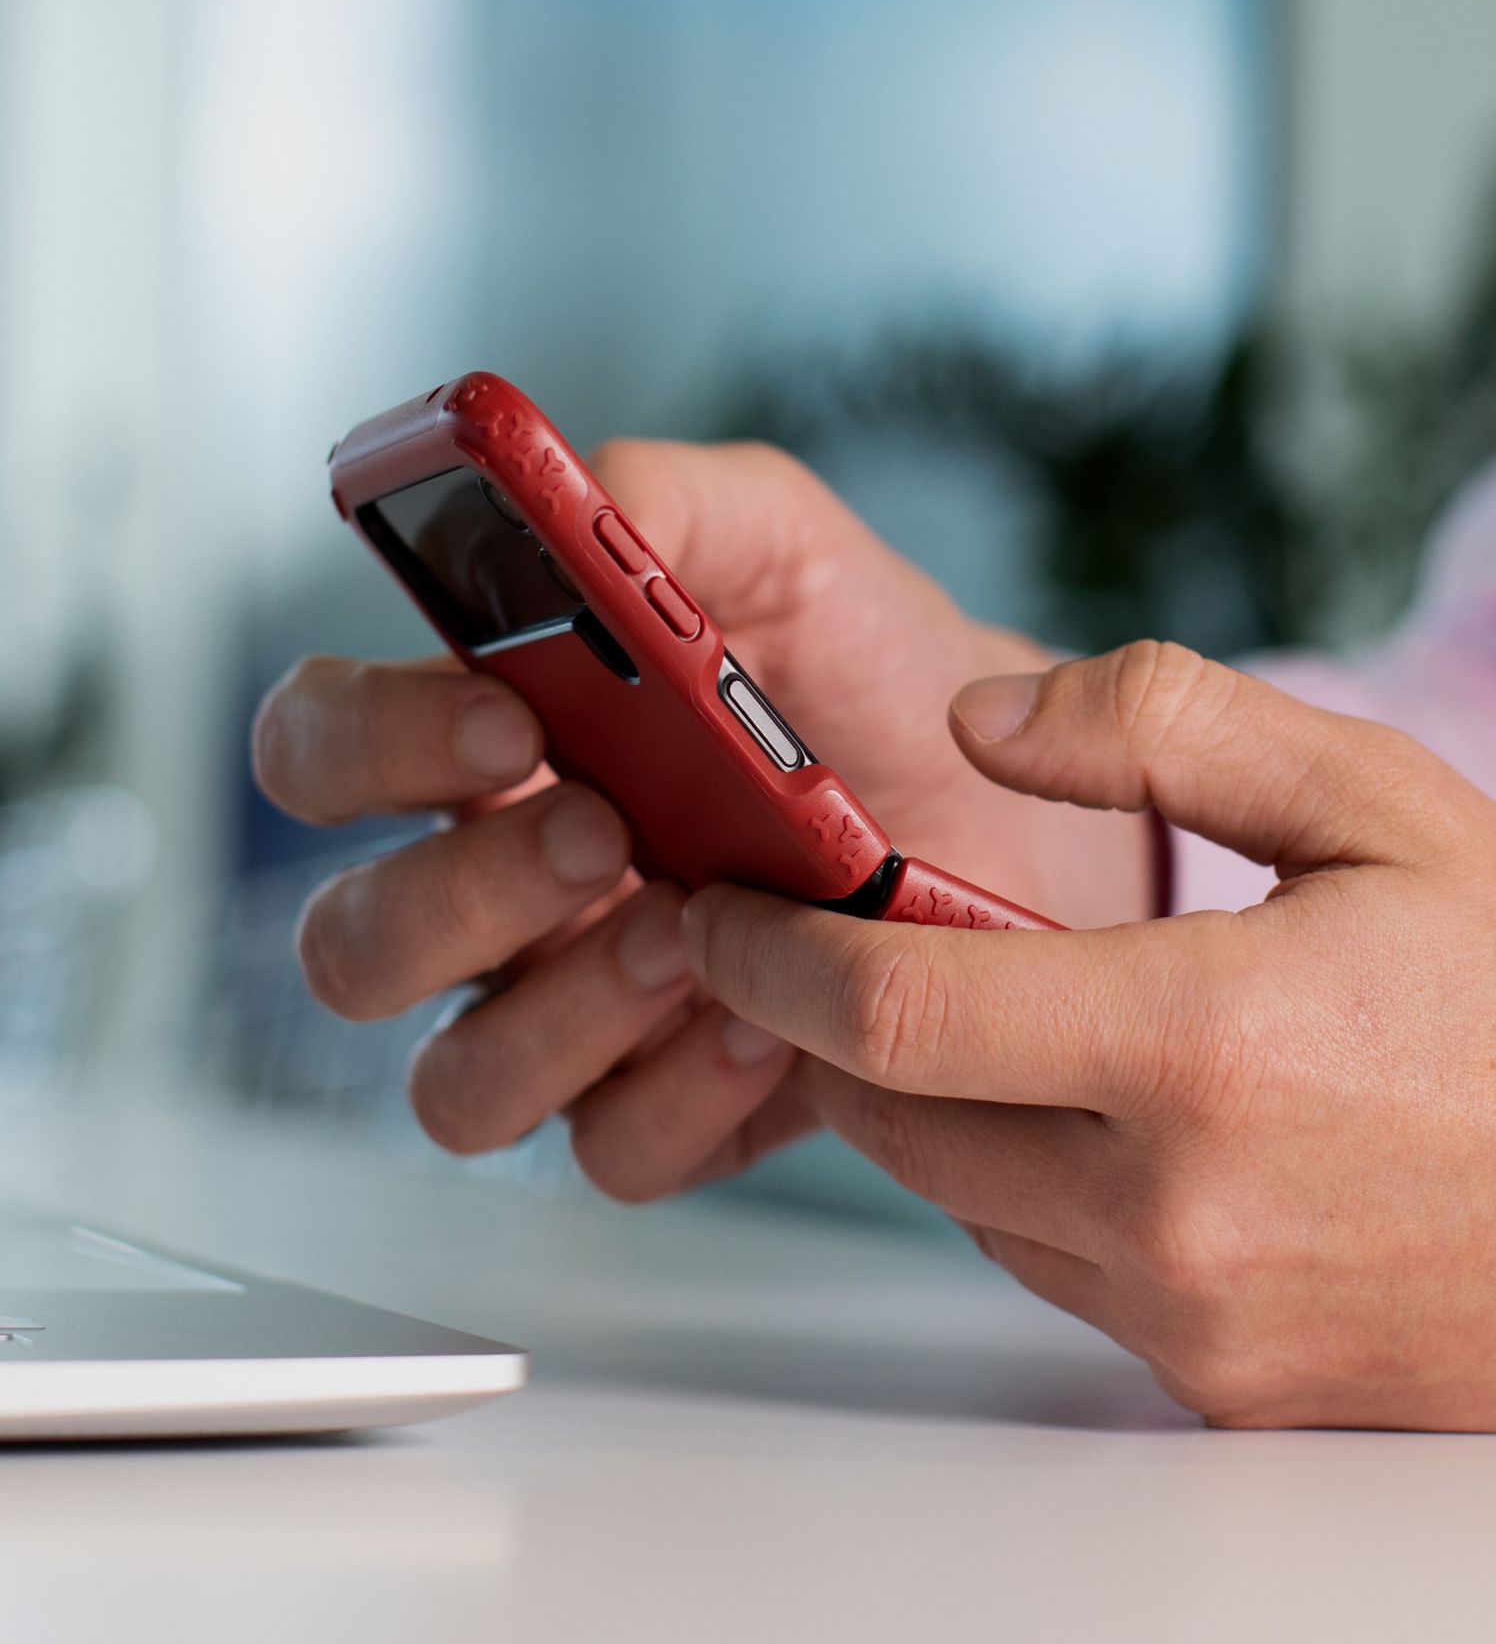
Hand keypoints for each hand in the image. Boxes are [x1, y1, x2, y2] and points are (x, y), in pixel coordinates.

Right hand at [251, 444, 1151, 1196]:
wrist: (1024, 809)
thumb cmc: (882, 682)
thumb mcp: (792, 556)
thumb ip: (672, 504)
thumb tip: (565, 492)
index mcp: (493, 747)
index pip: (323, 750)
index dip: (368, 738)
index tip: (501, 710)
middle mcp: (502, 893)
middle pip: (352, 945)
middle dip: (466, 892)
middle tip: (605, 829)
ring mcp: (573, 1018)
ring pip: (458, 1080)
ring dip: (563, 1012)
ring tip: (694, 932)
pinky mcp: (667, 1110)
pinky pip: (609, 1151)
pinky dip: (683, 1091)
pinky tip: (774, 1021)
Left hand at [676, 642, 1495, 1431]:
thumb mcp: (1376, 796)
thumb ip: (1162, 727)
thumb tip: (980, 719)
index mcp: (1197, 1045)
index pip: (889, 1009)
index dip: (766, 953)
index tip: (713, 908)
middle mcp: (1171, 1208)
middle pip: (891, 1117)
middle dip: (829, 1024)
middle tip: (834, 937)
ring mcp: (1188, 1317)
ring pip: (959, 1199)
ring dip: (936, 1104)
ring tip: (997, 1016)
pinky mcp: (1215, 1386)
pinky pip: (1050, 1271)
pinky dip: (1030, 1186)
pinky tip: (1114, 1120)